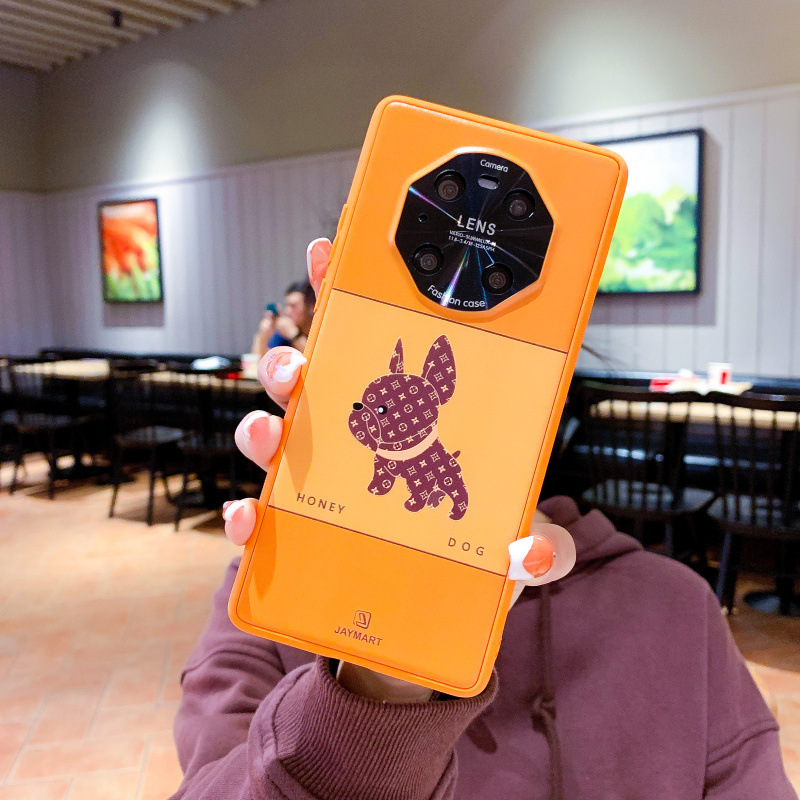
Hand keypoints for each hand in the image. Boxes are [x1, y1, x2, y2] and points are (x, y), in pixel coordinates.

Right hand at [223, 237, 558, 701]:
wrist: (437, 615)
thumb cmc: (474, 558)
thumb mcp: (520, 549)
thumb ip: (542, 550)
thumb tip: (532, 554)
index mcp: (405, 419)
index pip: (367, 345)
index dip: (341, 294)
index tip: (327, 253)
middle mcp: (355, 441)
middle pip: (308, 385)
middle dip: (291, 365)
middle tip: (300, 368)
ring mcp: (320, 486)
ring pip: (274, 440)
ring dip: (261, 430)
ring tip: (271, 435)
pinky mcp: (294, 536)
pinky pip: (258, 518)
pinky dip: (245, 516)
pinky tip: (249, 518)